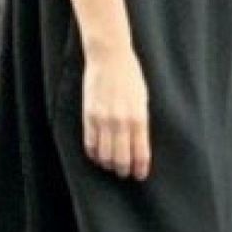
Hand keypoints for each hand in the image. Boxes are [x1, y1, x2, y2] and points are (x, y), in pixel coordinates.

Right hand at [82, 44, 150, 178]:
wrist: (109, 57)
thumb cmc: (130, 76)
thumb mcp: (143, 99)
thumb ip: (141, 121)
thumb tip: (139, 143)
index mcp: (139, 117)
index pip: (140, 152)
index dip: (140, 168)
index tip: (140, 175)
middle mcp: (121, 121)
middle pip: (122, 158)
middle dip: (124, 170)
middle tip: (124, 173)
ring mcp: (103, 119)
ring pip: (104, 154)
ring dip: (108, 164)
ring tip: (111, 165)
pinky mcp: (89, 115)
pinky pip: (90, 143)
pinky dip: (94, 154)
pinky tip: (98, 155)